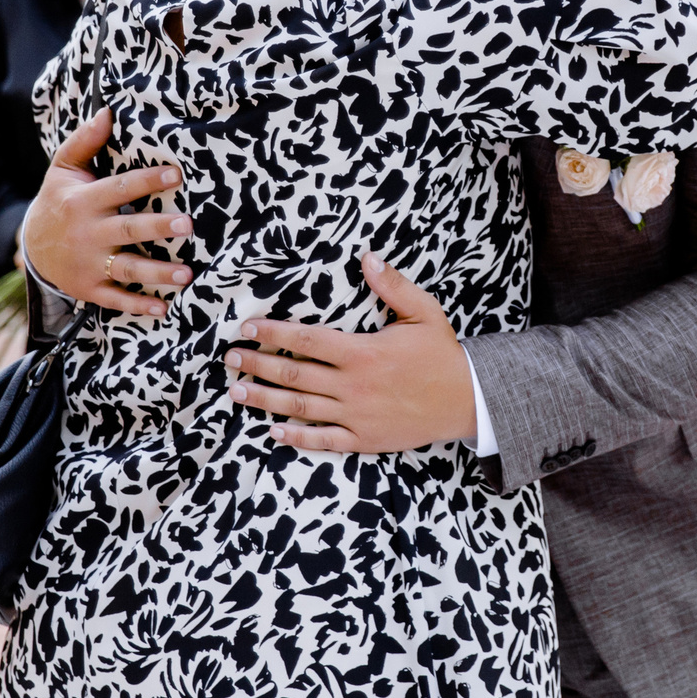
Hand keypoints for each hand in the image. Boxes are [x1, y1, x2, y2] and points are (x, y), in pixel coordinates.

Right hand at [19, 109, 194, 316]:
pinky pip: (115, 299)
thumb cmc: (58, 201)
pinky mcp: (90, 288)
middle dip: (157, 227)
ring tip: (186, 274)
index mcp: (83, 202)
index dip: (147, 181)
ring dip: (156, 273)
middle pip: (126, 229)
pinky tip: (163, 307)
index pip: (119, 188)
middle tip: (187, 225)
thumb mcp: (63, 170)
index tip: (176, 174)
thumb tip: (108, 112)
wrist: (31, 246)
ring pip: (126, 268)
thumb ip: (85, 141)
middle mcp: (87, 234)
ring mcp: (88, 264)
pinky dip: (138, 305)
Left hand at [225, 254, 475, 452]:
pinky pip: (324, 440)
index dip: (273, 333)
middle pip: (294, 374)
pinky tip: (273, 432)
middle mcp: (354, 385)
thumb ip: (392, 286)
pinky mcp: (365, 438)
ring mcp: (357, 415)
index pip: (306, 340)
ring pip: (300, 408)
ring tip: (235, 392)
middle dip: (257, 364)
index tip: (247, 327)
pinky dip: (297, 438)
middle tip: (229, 358)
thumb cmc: (442, 354)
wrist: (468, 400)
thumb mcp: (424, 312)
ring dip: (264, 399)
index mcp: (364, 352)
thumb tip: (366, 257)